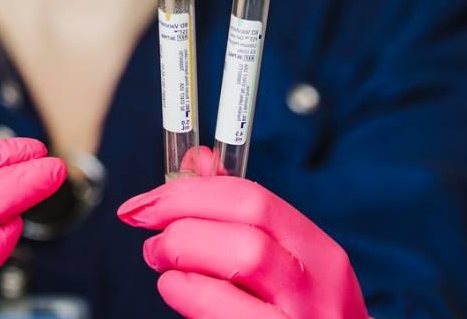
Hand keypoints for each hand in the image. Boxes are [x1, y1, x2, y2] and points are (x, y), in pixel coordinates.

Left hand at [118, 175, 367, 318]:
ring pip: (248, 257)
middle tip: (146, 226)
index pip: (254, 197)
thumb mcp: (279, 272)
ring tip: (160, 259)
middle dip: (183, 212)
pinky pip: (232, 310)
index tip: (147, 199)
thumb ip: (236, 219)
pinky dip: (192, 293)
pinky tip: (175, 289)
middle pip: (251, 219)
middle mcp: (319, 282)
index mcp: (317, 253)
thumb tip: (196, 163)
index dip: (190, 189)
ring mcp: (305, 316)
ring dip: (185, 249)